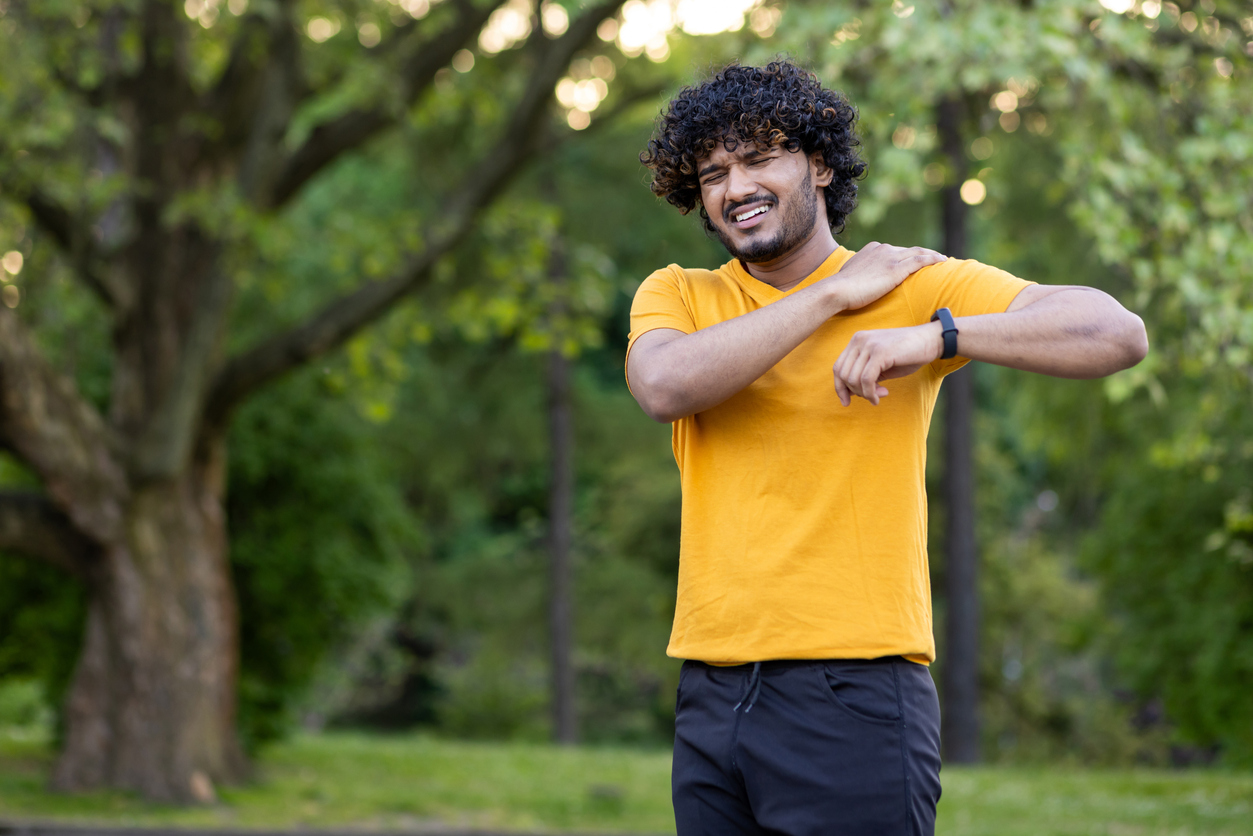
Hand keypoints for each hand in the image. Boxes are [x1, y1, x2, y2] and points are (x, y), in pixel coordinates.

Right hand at [822, 243, 946, 311]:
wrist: (838, 290)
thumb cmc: (840, 289)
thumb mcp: (850, 275)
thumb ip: (859, 273)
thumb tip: (859, 281)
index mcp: (872, 249)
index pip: (894, 251)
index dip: (906, 255)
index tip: (915, 260)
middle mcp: (883, 249)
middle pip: (908, 250)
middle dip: (922, 253)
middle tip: (935, 259)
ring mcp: (890, 257)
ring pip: (918, 252)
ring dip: (932, 254)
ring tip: (943, 260)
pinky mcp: (897, 268)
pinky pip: (921, 260)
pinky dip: (933, 258)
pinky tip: (942, 261)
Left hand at [832, 322, 944, 405]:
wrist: (931, 340)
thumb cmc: (908, 354)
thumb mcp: (881, 365)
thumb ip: (864, 375)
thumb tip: (849, 393)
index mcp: (857, 340)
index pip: (838, 367)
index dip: (839, 387)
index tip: (846, 402)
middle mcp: (859, 340)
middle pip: (843, 374)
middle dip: (855, 392)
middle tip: (873, 397)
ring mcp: (869, 344)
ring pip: (853, 378)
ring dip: (865, 394)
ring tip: (879, 396)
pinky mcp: (880, 352)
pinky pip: (866, 380)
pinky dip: (870, 393)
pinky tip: (879, 396)